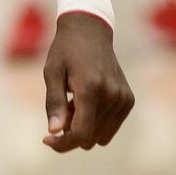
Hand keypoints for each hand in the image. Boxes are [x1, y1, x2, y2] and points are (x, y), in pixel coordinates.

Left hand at [42, 12, 133, 151]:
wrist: (90, 30)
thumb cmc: (65, 51)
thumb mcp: (51, 72)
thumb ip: (54, 103)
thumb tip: (54, 132)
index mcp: (91, 88)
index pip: (80, 133)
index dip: (62, 144)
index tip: (46, 139)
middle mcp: (111, 95)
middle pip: (89, 138)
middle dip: (71, 131)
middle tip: (62, 107)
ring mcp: (123, 98)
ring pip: (99, 136)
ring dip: (83, 126)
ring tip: (75, 101)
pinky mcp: (128, 100)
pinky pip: (110, 128)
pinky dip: (96, 122)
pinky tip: (88, 101)